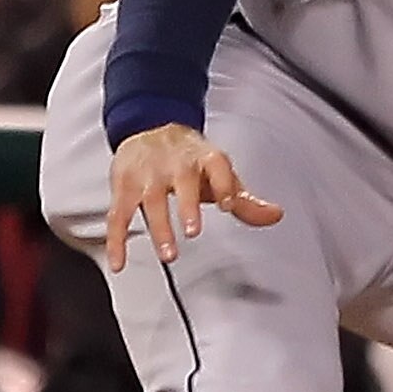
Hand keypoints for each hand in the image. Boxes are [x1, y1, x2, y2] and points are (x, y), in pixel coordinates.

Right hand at [104, 125, 282, 272]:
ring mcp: (148, 175)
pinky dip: (117, 240)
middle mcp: (176, 164)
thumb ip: (246, 201)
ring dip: (158, 227)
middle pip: (182, 185)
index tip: (229, 204)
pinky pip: (118, 215)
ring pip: (150, 200)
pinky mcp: (123, 186)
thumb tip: (275, 215)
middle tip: (193, 232)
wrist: (150, 129)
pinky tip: (120, 262)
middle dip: (187, 208)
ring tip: (168, 253)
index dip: (224, 185)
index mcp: (205, 158)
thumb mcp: (220, 174)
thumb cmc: (191, 159)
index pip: (218, 166)